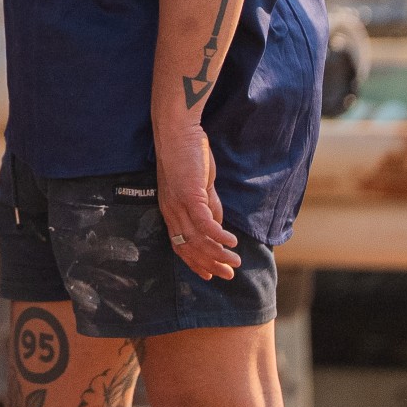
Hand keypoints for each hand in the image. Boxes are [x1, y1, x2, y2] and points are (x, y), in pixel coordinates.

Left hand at [154, 125, 241, 281]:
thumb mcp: (198, 185)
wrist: (177, 131)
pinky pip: (205, 224)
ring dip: (218, 254)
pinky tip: (231, 242)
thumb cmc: (187, 154)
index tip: (210, 275)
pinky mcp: (189, 196)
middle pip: (190, 248)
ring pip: (198, 240)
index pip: (180, 246)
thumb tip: (218, 225)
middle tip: (229, 274)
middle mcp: (172, 212)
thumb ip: (208, 204)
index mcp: (171, 211)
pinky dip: (218, 236)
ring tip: (235, 261)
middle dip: (210, 265)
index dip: (195, 263)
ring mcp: (179, 205)